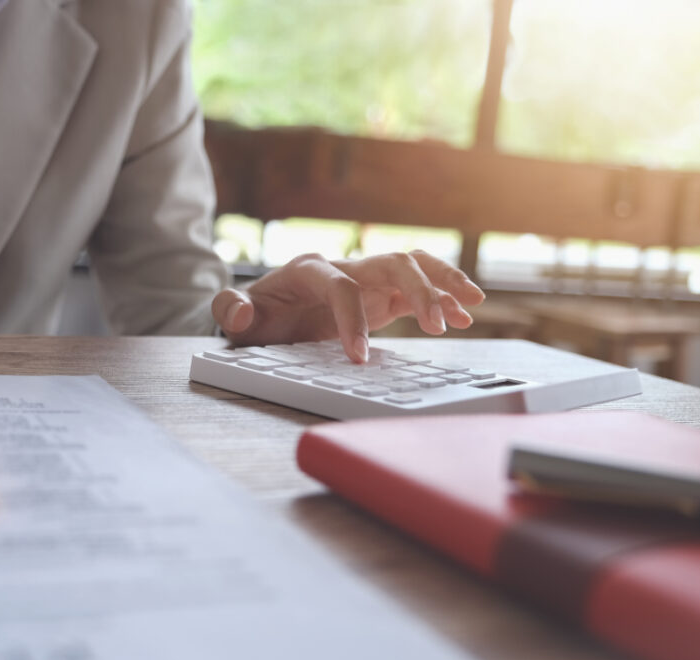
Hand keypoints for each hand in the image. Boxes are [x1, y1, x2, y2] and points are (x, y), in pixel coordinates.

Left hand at [211, 250, 485, 362]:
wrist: (265, 316)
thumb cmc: (255, 317)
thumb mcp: (235, 318)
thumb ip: (231, 311)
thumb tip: (244, 312)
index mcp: (307, 270)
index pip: (340, 285)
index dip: (352, 319)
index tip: (359, 357)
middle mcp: (343, 268)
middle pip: (390, 261)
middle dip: (419, 288)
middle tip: (438, 325)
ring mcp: (366, 279)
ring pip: (412, 265)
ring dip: (442, 282)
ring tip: (469, 308)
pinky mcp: (381, 297)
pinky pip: (417, 289)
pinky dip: (443, 296)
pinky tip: (464, 314)